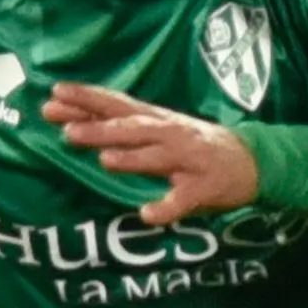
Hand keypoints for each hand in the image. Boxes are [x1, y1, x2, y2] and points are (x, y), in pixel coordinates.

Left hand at [45, 83, 260, 224]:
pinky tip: (147, 214)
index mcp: (155, 120)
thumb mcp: (156, 130)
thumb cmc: (192, 146)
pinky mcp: (204, 187)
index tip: (55, 94)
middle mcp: (170, 134)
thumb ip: (118, 129)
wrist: (251, 161)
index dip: (87, 98)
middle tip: (68, 131)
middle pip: (132, 129)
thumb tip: (70, 122)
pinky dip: (166, 207)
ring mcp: (189, 160)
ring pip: (157, 157)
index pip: (116, 104)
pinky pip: (183, 199)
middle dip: (101, 129)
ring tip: (106, 159)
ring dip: (133, 158)